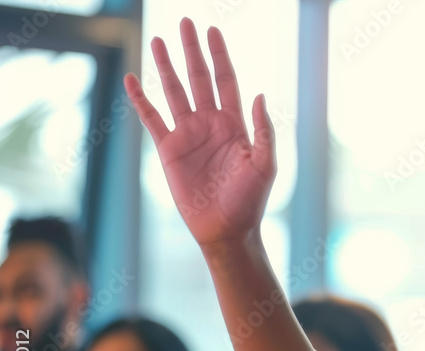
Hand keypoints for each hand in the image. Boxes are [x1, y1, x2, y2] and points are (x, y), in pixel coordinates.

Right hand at [123, 18, 276, 248]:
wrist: (226, 228)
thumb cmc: (251, 200)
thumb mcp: (265, 165)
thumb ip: (263, 131)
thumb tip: (259, 95)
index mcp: (235, 124)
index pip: (226, 80)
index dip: (219, 55)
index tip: (212, 31)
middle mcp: (211, 123)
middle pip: (199, 78)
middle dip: (193, 51)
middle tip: (185, 23)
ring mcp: (188, 134)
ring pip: (174, 92)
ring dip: (166, 67)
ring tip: (158, 41)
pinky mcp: (169, 149)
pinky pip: (152, 118)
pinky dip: (141, 99)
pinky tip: (133, 79)